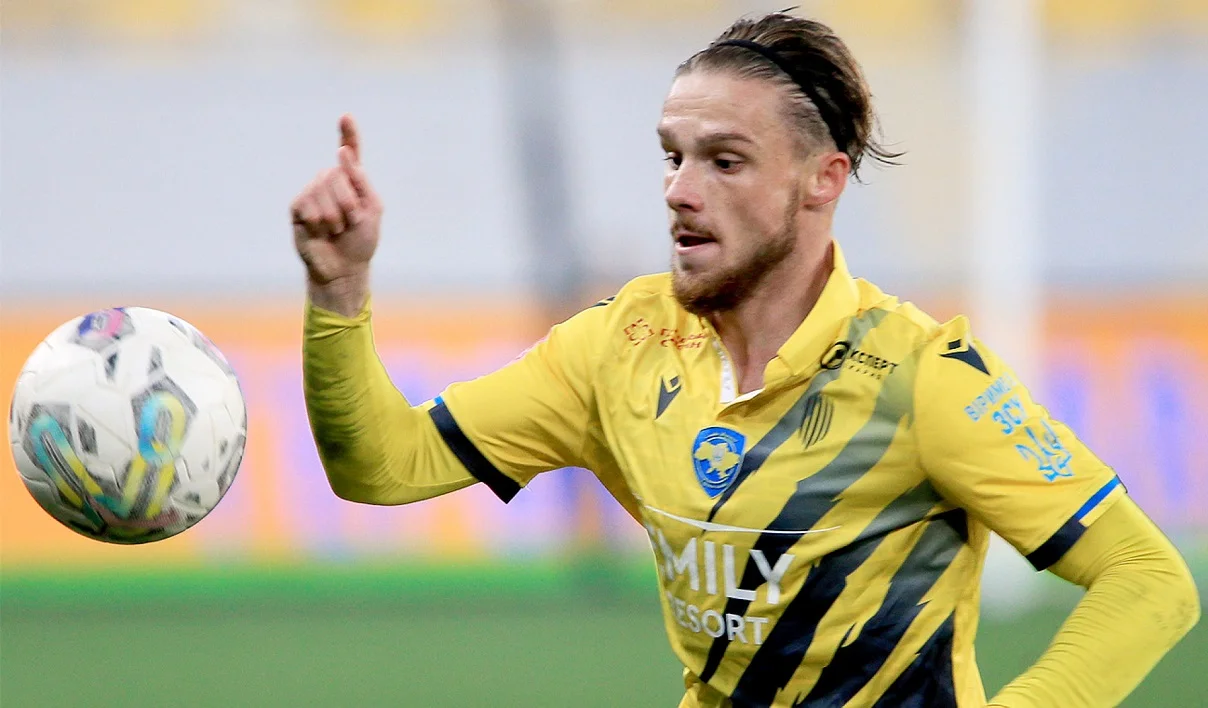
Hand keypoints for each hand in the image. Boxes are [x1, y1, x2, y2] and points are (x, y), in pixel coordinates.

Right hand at [292, 114, 382, 315]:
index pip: (350, 153)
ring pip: (322, 189)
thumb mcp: (372, 208)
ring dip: (335, 215)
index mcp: (351, 181)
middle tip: (350, 223)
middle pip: (336, 174)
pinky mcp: (298, 208)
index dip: (348, 134)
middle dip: (349, 203)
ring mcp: (312, 193)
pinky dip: (319, 221)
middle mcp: (330, 182)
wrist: (344, 268)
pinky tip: (320, 232)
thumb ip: (361, 180)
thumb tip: (342, 152)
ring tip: (336, 229)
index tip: (346, 116)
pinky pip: (307, 204)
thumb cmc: (361, 240)